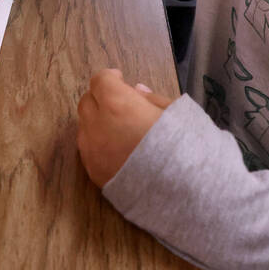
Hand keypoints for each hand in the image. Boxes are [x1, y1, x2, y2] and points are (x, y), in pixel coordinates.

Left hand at [76, 68, 173, 187]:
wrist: (183, 192)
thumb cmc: (183, 146)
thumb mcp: (175, 112)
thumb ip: (151, 98)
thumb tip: (136, 90)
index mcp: (116, 103)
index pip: (100, 81)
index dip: (110, 77)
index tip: (121, 80)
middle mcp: (97, 125)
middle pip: (87, 102)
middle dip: (101, 98)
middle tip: (120, 104)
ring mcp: (93, 151)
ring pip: (84, 127)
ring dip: (97, 121)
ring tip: (120, 129)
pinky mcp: (94, 174)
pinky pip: (88, 151)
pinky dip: (98, 144)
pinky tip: (118, 150)